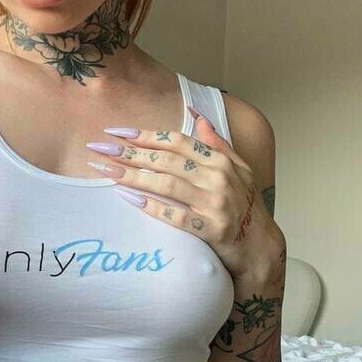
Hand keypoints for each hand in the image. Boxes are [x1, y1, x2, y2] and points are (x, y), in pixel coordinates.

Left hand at [87, 107, 280, 279]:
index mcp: (220, 161)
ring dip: (132, 176)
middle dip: (130, 152)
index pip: (177, 141)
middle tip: (100, 148)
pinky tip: (127, 198)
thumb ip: (216, 142)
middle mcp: (218, 178)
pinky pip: (175, 215)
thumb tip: (196, 115)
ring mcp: (215, 203)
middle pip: (166, 160)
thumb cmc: (246, 206)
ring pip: (166, 184)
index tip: (116, 132)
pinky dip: (150, 207)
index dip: (145, 135)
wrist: (261, 247)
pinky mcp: (211, 229)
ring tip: (105, 170)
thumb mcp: (238, 169)